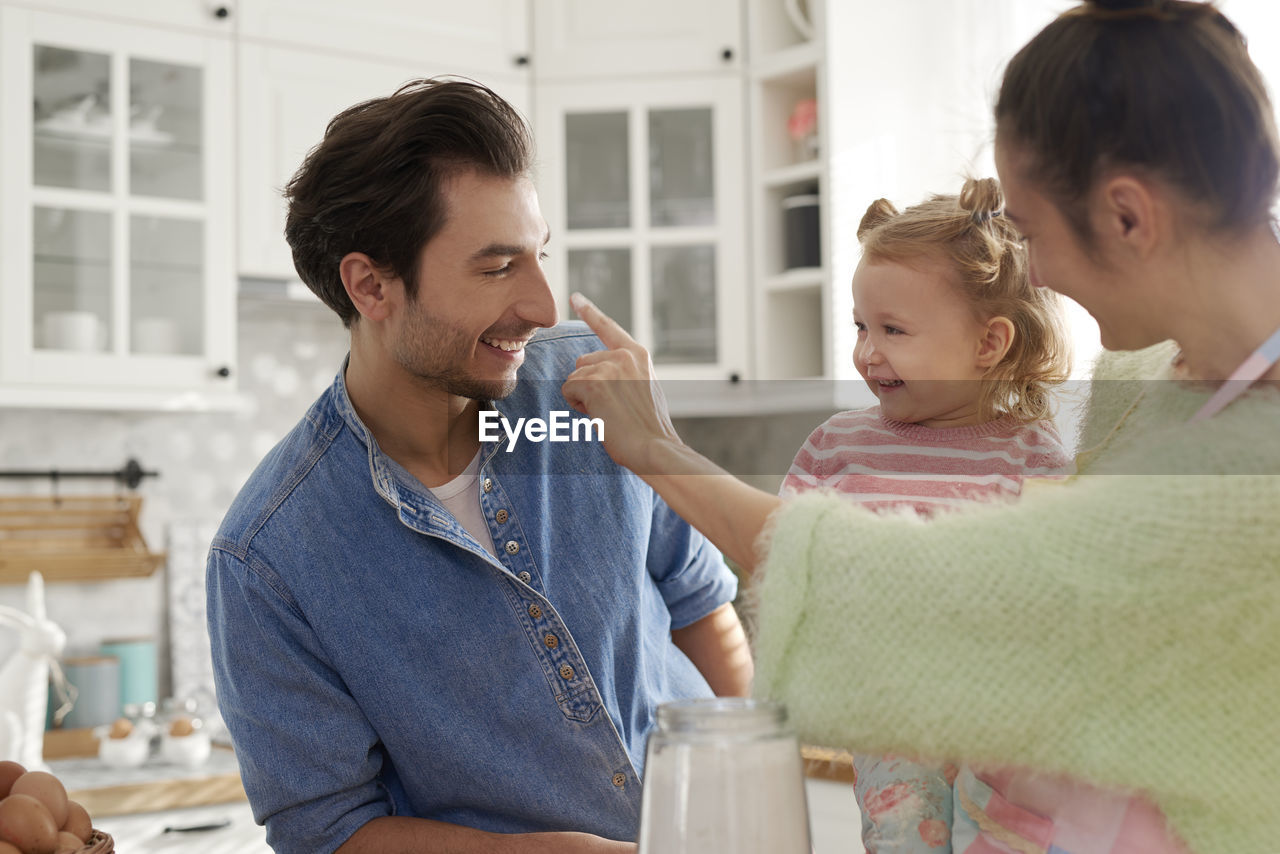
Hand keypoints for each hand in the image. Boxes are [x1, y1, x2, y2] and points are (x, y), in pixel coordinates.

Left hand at [562, 292, 680, 472]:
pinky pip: (569, 391)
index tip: (574, 297)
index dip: (589, 312)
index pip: (608, 328)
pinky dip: (578, 407)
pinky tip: (600, 415)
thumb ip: (627, 373)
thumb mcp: (645, 388)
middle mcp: (623, 355)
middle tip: (612, 407)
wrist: (656, 447)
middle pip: (582, 362)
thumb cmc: (650, 427)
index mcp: (638, 354)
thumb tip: (601, 374)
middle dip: (588, 385)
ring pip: (575, 378)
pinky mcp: (593, 383)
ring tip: (609, 413)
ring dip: (583, 398)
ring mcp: (608, 367)